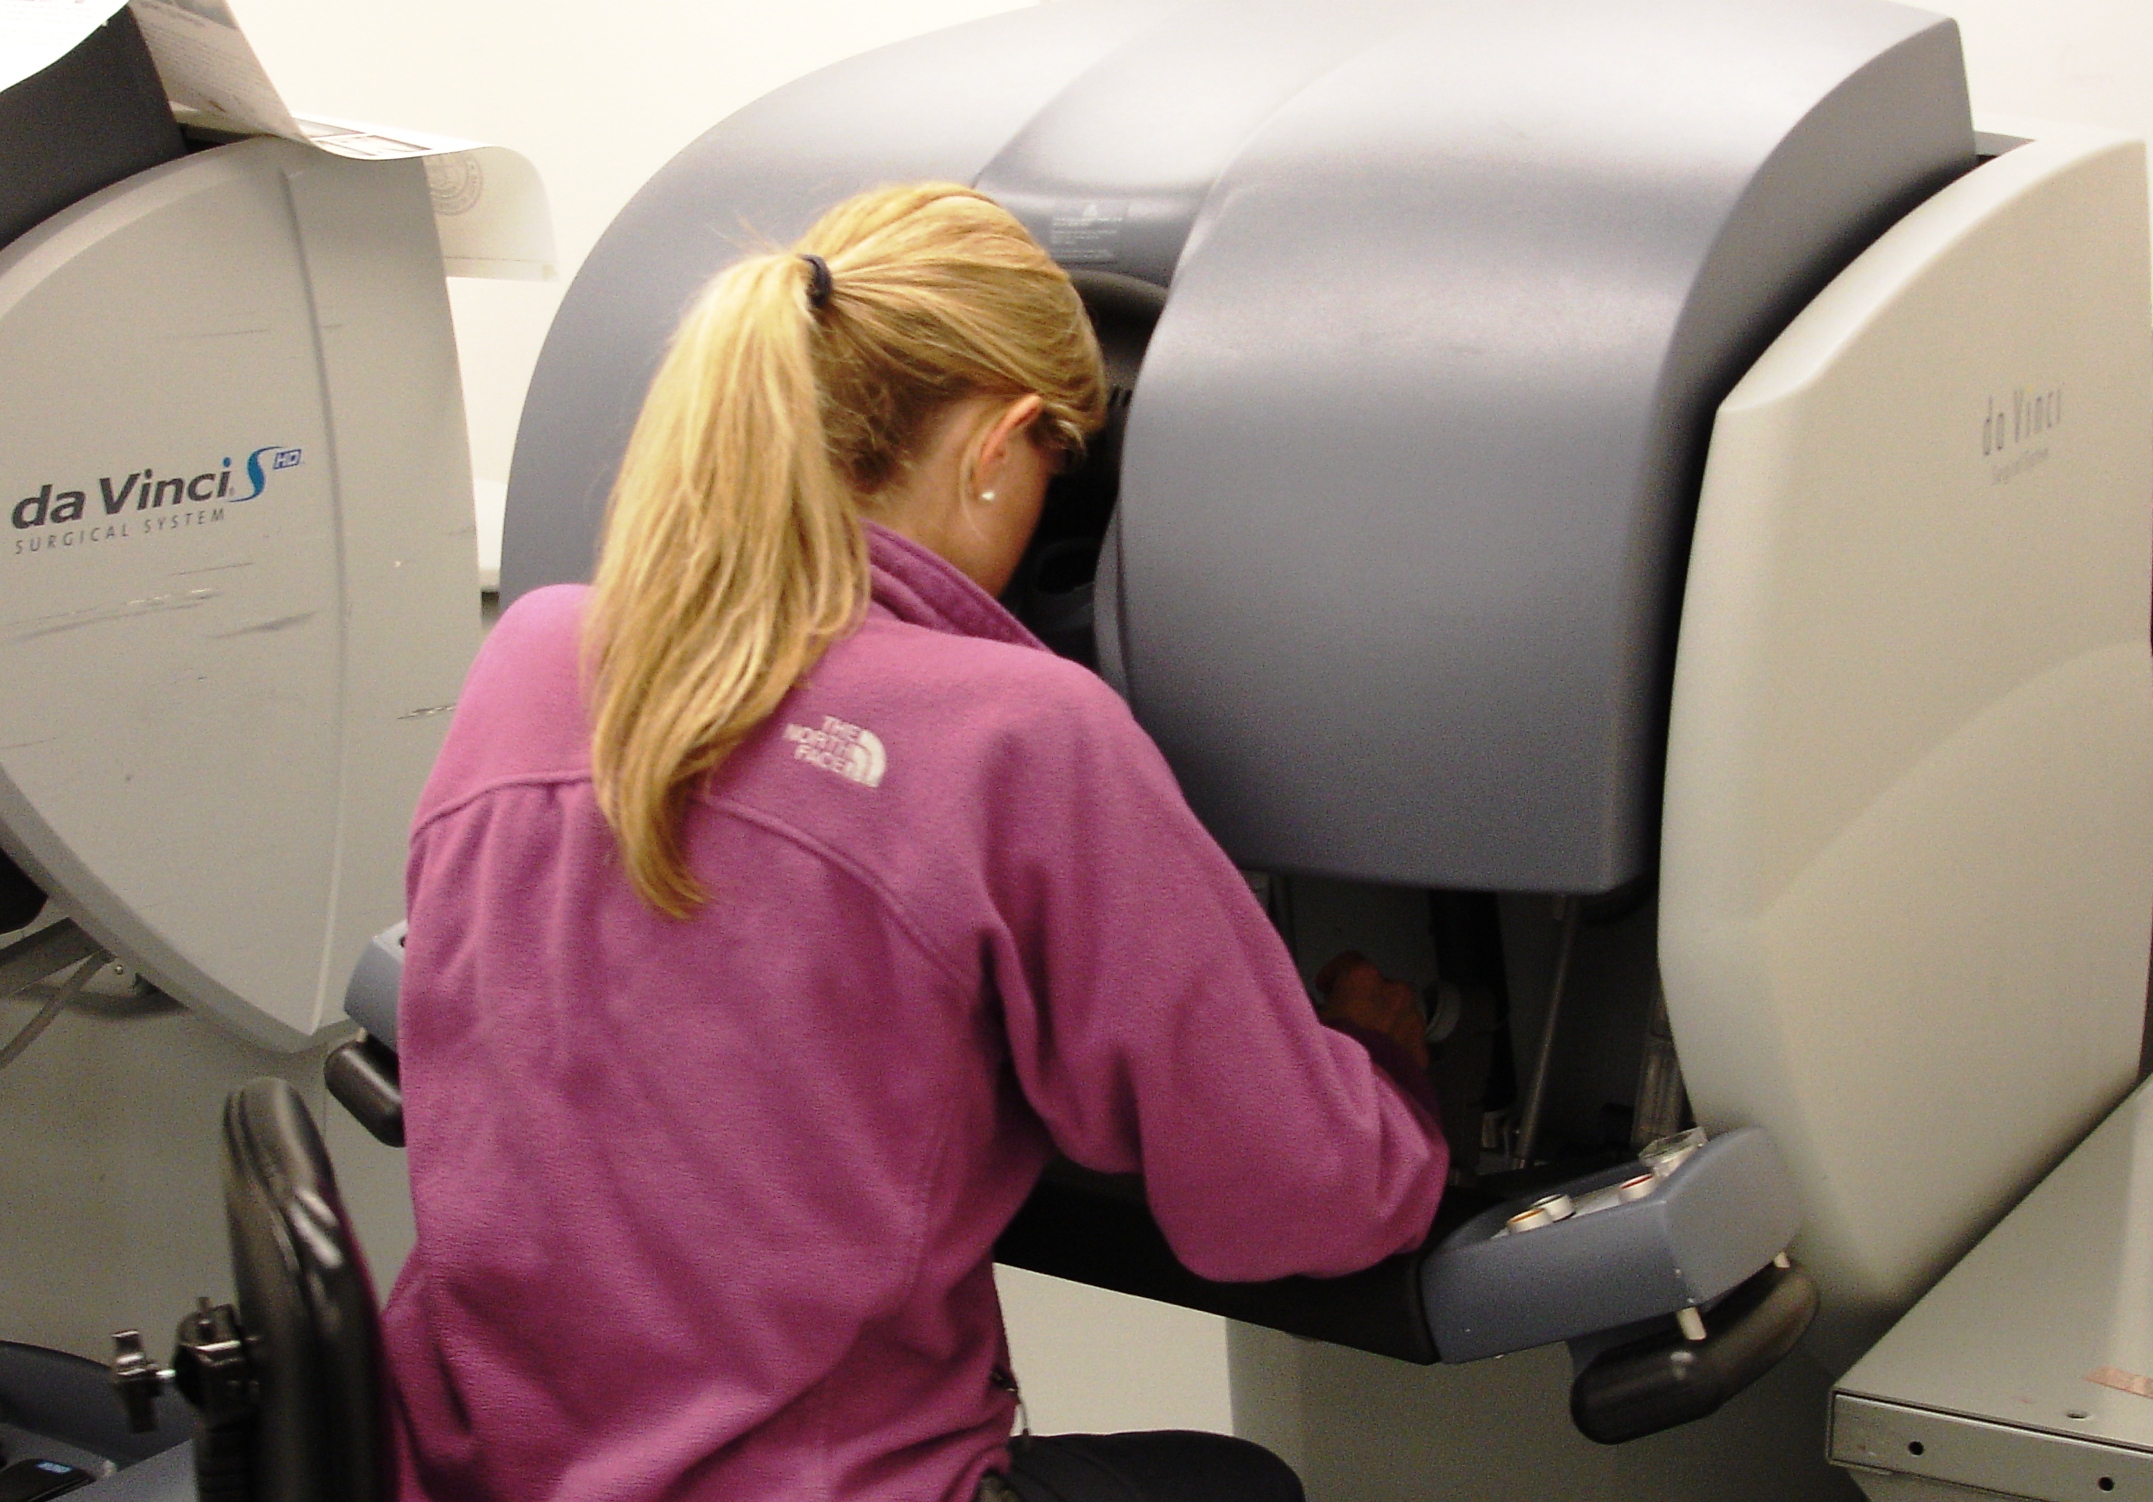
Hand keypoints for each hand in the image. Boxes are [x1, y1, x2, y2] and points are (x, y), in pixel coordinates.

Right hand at [1315, 952, 1428, 1072]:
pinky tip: (1376, 1063)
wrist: (1358, 1100)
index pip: (1350, 961)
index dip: (1334, 974)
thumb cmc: (1329, 1058)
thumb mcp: (1306, 1025)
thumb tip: (1311, 1007)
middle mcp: (1394, 994)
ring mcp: (1412, 1023)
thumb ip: (1311, 1007)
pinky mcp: (1421, 1052)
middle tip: (1343, 1020)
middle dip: (1363, 1000)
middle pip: (1378, 988)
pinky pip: (1407, 1041)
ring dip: (1382, 1022)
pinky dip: (1394, 1047)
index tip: (1326, 988)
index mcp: (1363, 979)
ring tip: (1361, 1045)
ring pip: (1397, 1013)